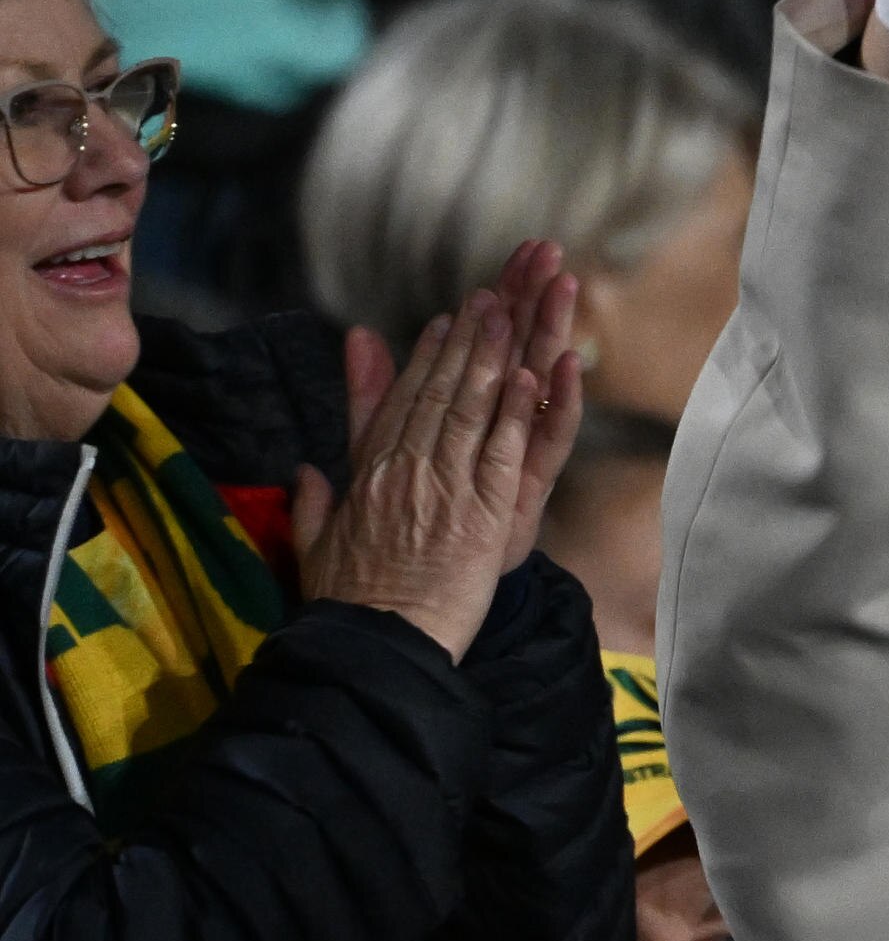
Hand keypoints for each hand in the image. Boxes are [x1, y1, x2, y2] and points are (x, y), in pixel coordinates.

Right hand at [292, 243, 583, 661]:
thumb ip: (314, 499)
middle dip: (464, 341)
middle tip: (487, 296)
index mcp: (368, 474)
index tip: (444, 322)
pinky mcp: (482, 516)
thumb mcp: (317, 541)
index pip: (400, 403)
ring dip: (492, 357)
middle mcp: (405, 470)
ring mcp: (444, 489)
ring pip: (470, 410)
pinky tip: (532, 377)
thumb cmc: (348, 603)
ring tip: (509, 312)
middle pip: (438, 392)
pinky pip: (503, 454)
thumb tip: (304, 467)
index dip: (425, 360)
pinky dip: (518, 413)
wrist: (375, 645)